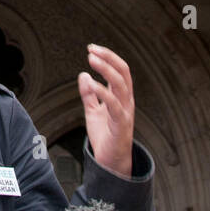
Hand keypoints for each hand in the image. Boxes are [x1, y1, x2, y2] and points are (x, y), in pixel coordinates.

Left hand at [78, 44, 133, 177]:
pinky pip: (114, 104)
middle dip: (109, 58)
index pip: (120, 70)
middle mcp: (126, 101)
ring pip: (121, 84)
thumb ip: (89, 95)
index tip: (92, 49)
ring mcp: (125, 111)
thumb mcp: (93, 111)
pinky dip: (102, 91)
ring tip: (92, 59)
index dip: (108, 57)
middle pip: (123, 72)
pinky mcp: (121, 123)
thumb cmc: (105, 137)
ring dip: (106, 69)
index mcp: (121, 97)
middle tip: (91, 49)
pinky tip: (91, 83)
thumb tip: (83, 76)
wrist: (110, 161)